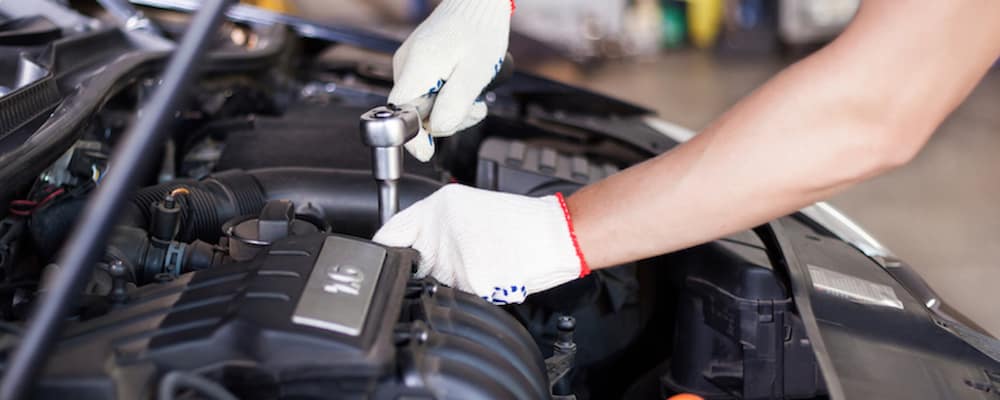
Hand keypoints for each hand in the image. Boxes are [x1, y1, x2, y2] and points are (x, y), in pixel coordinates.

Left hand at [373, 185, 589, 303]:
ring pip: (435, 285)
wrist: (554, 235)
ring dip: (449, 282)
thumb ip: (429, 223)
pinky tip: (489, 275)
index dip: (383, 251)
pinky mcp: (470, 284)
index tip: (382, 260)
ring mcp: (454, 260)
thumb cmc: (516, 221)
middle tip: (457, 257)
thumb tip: (400, 246)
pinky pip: (458, 297)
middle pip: (410, 266)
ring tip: (479, 262)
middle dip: (424, 268)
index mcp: (435, 208)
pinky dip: (470, 292)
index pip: (388, 235)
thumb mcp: (464, 207)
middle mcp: (439, 232)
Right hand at [389, 0, 511, 161]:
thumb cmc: (479, 31)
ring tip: (473, 98)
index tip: (427, 152)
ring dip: (449, 109)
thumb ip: (454, 104)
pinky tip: (462, 88)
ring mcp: (409, 63)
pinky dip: (445, 96)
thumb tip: (437, 131)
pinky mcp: (416, 63)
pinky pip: (426, 91)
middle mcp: (406, 65)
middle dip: (446, 120)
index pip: (400, 114)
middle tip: (473, 110)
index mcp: (417, 67)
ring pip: (423, 104)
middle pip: (416, 113)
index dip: (413, 138)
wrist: (477, 4)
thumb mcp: (475, 73)